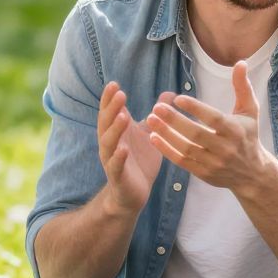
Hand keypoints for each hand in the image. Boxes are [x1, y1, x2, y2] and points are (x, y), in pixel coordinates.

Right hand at [97, 81, 162, 216]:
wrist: (133, 193)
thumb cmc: (139, 160)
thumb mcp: (149, 134)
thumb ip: (156, 114)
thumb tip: (170, 94)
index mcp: (117, 131)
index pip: (110, 111)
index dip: (109, 99)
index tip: (114, 84)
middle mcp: (111, 143)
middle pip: (107, 123)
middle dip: (112, 108)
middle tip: (119, 94)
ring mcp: (112, 159)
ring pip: (109, 142)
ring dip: (115, 129)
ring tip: (123, 117)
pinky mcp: (117, 176)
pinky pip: (115, 165)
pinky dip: (118, 157)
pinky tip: (123, 149)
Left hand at [143, 61, 272, 191]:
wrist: (252, 174)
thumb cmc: (248, 136)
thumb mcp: (250, 112)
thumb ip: (242, 87)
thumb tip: (240, 62)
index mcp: (235, 131)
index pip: (213, 119)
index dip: (195, 108)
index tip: (177, 98)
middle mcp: (225, 148)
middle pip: (196, 134)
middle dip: (175, 121)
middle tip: (157, 107)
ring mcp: (213, 163)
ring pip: (186, 149)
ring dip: (166, 134)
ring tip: (151, 119)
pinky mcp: (203, 173)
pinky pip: (182, 162)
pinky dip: (166, 150)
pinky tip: (153, 137)